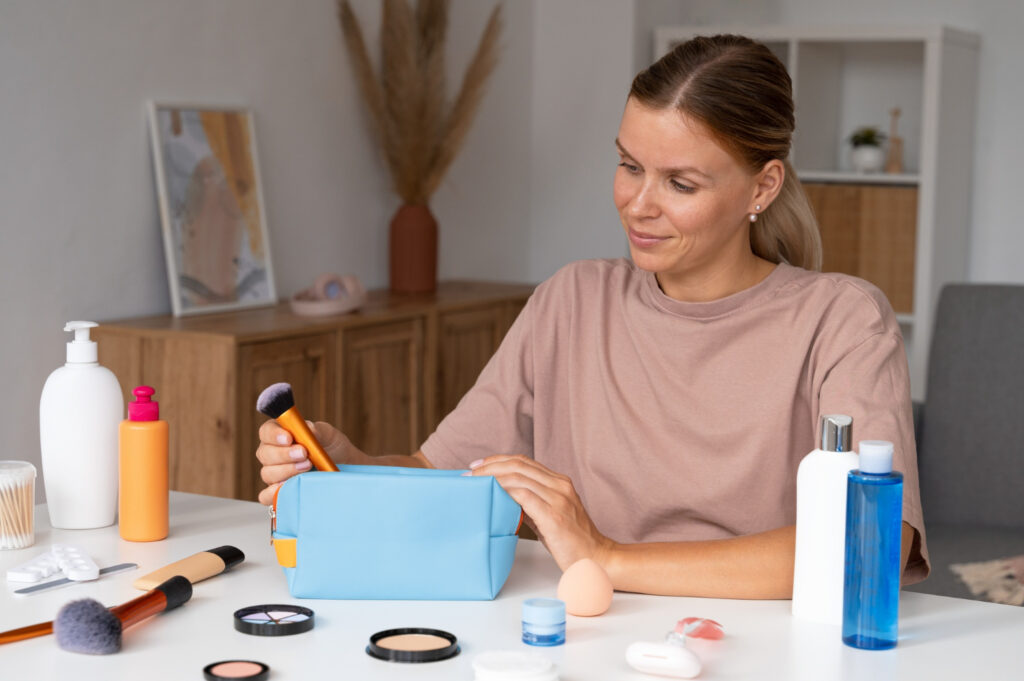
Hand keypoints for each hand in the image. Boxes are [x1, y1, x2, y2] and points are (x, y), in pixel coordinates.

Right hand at [255, 420, 354, 504]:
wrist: (344, 468)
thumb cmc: (333, 448)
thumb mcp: (329, 435)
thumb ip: (318, 430)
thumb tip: (308, 429)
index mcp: (280, 435)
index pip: (266, 431)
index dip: (274, 434)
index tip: (289, 438)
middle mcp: (273, 454)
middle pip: (265, 454)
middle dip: (284, 454)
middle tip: (303, 453)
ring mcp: (274, 474)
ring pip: (267, 473)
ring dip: (286, 470)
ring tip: (307, 467)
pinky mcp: (279, 492)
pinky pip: (266, 496)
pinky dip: (273, 493)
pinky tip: (287, 487)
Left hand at [469, 454, 616, 571]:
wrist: (597, 559)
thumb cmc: (572, 541)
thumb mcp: (550, 515)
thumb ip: (530, 504)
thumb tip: (504, 499)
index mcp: (559, 482)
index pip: (524, 461)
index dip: (499, 460)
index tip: (478, 466)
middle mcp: (560, 485)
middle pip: (518, 464)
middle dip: (490, 466)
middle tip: (469, 474)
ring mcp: (558, 499)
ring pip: (518, 477)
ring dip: (491, 478)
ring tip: (473, 484)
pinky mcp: (554, 515)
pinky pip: (523, 496)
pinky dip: (504, 492)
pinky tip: (490, 496)